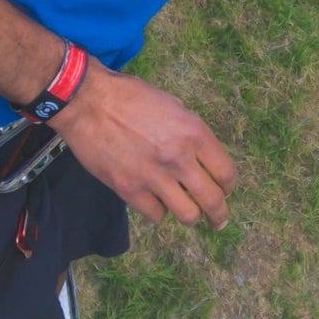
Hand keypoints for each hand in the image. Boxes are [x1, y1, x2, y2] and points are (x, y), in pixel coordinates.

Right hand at [51, 61, 235, 227]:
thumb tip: (200, 157)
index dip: (229, 186)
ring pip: (187, 214)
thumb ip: (191, 135)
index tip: (227, 191)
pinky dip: (159, 211)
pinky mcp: (128, 190)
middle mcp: (179, 158)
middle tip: (219, 221)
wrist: (89, 103)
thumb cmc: (134, 98)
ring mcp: (153, 177)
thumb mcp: (175, 108)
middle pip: (212, 199)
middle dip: (219, 214)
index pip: (225, 171)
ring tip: (190, 215)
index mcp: (195, 134)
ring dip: (191, 216)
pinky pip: (155, 214)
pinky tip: (157, 202)